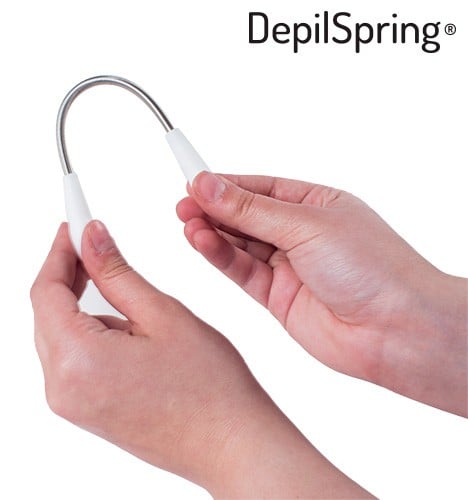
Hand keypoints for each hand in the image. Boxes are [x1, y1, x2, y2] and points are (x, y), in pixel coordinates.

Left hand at [31, 222, 369, 497]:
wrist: (231, 444)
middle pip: (47, 314)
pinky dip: (89, 331)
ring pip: (61, 335)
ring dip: (82, 303)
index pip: (46, 291)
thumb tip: (90, 238)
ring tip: (117, 284)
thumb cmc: (210, 386)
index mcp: (77, 362)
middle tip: (93, 245)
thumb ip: (117, 272)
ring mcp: (73, 405)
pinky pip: (73, 359)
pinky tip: (123, 323)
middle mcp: (63, 390)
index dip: (59, 253)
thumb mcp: (162, 314)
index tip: (73, 228)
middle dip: (69, 275)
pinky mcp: (87, 411)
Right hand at [177, 172, 466, 416]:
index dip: (225, 183)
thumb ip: (251, 210)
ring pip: (239, 243)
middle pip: (245, 215)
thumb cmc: (372, 268)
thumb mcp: (305, 224)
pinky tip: (201, 241)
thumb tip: (209, 185)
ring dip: (212, 231)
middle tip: (184, 202)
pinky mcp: (276, 296)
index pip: (260, 187)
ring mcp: (287, 265)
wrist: (395, 331)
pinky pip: (241, 270)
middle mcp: (300, 234)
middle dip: (214, 208)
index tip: (193, 179)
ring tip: (188, 220)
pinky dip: (220, 255)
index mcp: (315, 204)